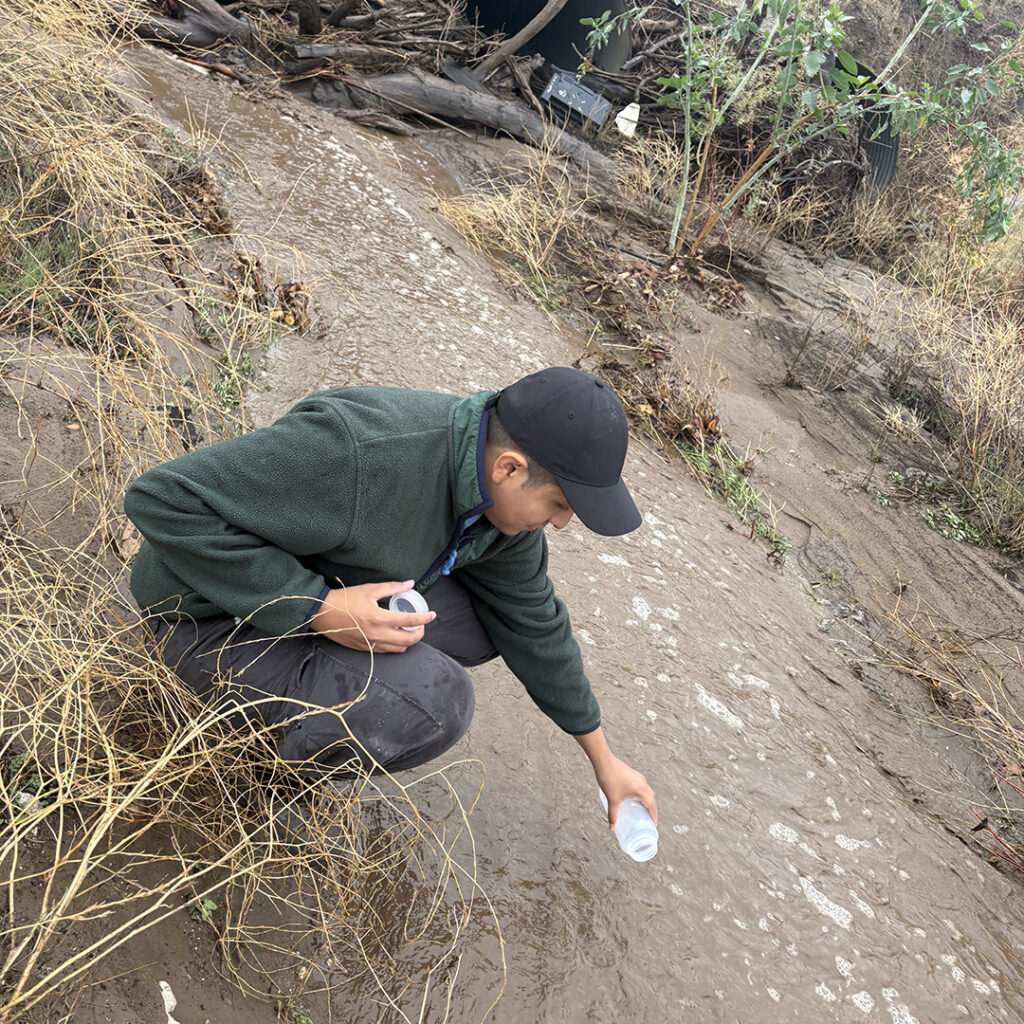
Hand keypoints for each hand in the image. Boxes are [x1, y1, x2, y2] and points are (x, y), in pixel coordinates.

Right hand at [310, 580, 435, 652]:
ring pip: (398, 649)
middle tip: (421, 625)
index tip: (432, 614)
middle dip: (419, 633)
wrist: (322, 614)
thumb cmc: (345, 599)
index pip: (410, 621)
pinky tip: (394, 635)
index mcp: (379, 618)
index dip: (425, 618)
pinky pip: (385, 651)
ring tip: (408, 630)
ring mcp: (370, 644)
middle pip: (408, 641)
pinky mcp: (364, 649)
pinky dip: (394, 645)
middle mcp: (376, 635)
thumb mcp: (369, 589)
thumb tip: (410, 584)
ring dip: (407, 641)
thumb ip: (392, 588)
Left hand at [595, 757, 656, 830]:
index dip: (654, 816)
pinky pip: (642, 786)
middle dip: (651, 809)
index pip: (652, 806)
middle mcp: (643, 783)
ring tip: (642, 809)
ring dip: (647, 801)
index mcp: (641, 790)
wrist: (604, 762)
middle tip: (648, 819)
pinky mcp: (634, 774)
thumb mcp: (612, 800)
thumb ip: (613, 815)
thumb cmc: (609, 778)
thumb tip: (612, 827)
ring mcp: (639, 778)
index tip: (653, 824)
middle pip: (651, 799)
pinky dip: (642, 794)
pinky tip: (634, 798)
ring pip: (647, 792)